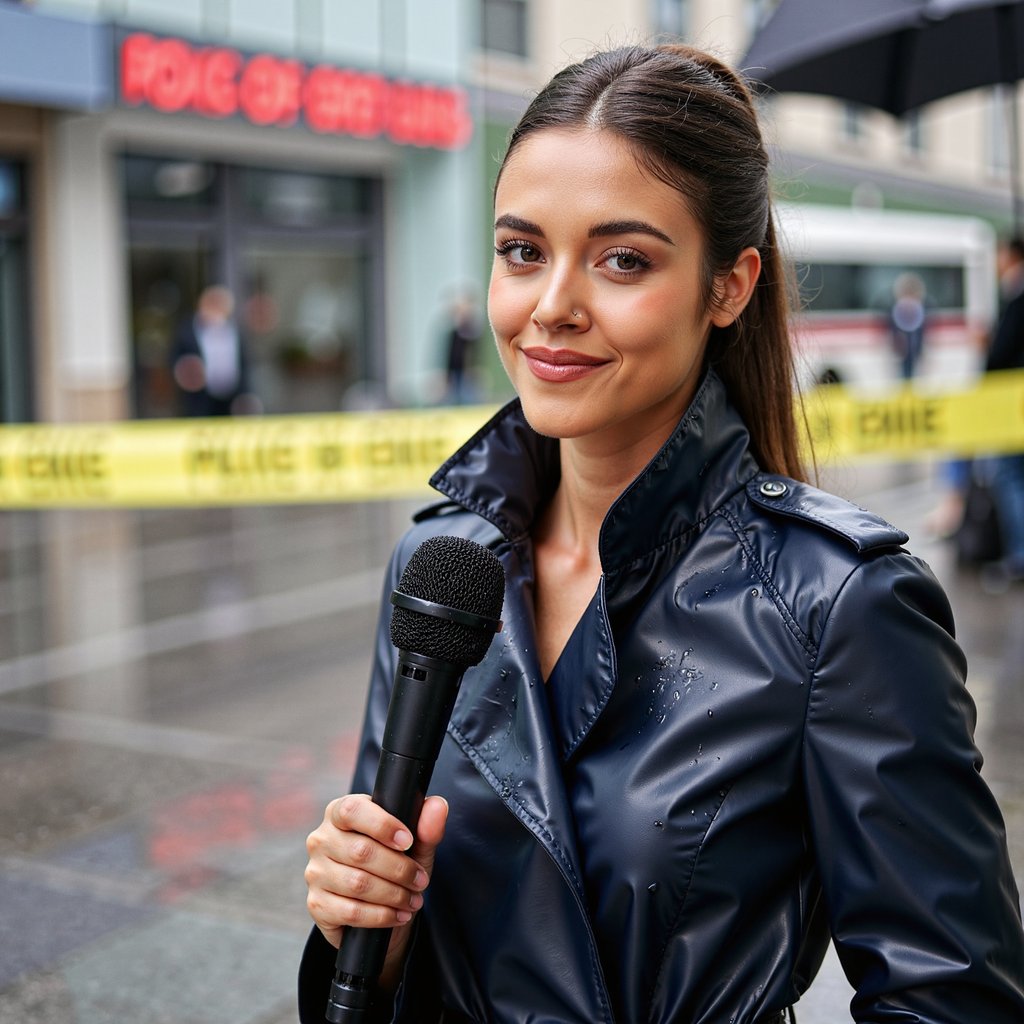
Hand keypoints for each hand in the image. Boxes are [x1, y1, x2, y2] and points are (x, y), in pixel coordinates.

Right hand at [304, 793, 447, 979]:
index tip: (408, 841)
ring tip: (414, 900)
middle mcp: (321, 839)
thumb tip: (438, 804)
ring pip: (357, 883)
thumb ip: (426, 826)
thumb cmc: (394, 864)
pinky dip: (381, 915)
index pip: (353, 810)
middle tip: (421, 880)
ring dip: (393, 894)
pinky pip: (350, 911)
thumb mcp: (415, 845)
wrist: (379, 909)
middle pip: (360, 851)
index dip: (382, 825)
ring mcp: (315, 873)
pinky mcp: (317, 904)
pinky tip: (398, 915)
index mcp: (340, 812)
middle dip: (399, 869)